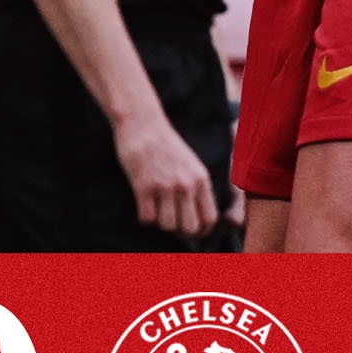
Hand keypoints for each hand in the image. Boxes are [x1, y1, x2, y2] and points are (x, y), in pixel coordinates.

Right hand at [112, 107, 218, 234]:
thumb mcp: (190, 162)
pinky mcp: (144, 186)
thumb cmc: (165, 143)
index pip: (210, 218)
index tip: (189, 226)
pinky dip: (144, 216)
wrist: (142, 122)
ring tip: (155, 209)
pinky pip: (147, 218)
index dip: (201, 230)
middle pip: (190, 228)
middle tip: (170, 220)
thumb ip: (196, 186)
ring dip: (160, 222)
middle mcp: (186, 184)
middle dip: (180, 230)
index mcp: (201, 178)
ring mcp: (165, 186)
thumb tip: (197, 217)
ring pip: (167, 226)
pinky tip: (143, 203)